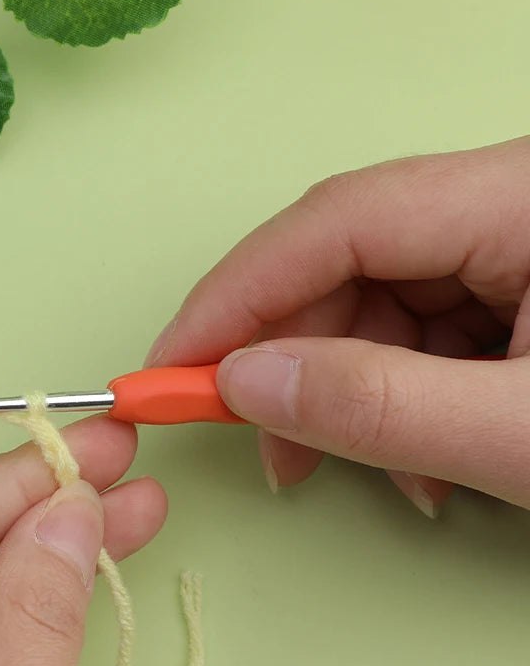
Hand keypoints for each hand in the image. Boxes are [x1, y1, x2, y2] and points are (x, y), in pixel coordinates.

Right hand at [147, 136, 529, 513]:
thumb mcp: (515, 433)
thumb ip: (377, 403)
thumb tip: (245, 382)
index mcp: (518, 199)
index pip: (337, 222)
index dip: (238, 296)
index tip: (171, 367)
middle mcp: (503, 205)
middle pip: (346, 265)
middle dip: (289, 363)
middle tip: (249, 438)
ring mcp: (508, 246)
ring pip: (372, 307)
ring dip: (340, 396)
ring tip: (342, 466)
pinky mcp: (510, 290)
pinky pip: (413, 334)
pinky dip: (389, 400)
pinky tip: (411, 458)